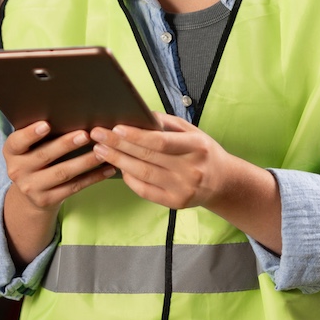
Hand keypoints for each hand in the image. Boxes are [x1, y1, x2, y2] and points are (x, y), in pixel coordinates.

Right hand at [3, 121, 116, 212]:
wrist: (31, 191)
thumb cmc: (36, 156)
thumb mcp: (30, 145)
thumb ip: (41, 132)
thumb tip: (69, 112)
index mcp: (12, 152)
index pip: (17, 142)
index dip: (31, 134)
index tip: (46, 124)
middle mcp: (17, 170)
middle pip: (44, 156)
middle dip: (66, 145)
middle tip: (85, 134)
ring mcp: (31, 188)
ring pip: (62, 173)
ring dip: (85, 162)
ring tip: (102, 151)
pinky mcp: (47, 200)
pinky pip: (73, 187)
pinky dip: (93, 178)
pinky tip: (107, 169)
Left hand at [91, 113, 282, 253]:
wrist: (222, 181)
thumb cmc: (202, 150)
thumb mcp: (192, 131)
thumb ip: (167, 124)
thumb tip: (139, 115)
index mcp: (196, 146)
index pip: (162, 142)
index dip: (137, 136)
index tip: (116, 127)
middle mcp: (191, 169)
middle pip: (148, 157)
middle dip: (119, 145)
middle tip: (98, 135)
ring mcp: (183, 189)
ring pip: (143, 174)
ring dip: (118, 161)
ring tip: (100, 149)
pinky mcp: (176, 203)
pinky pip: (145, 190)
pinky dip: (129, 178)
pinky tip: (117, 167)